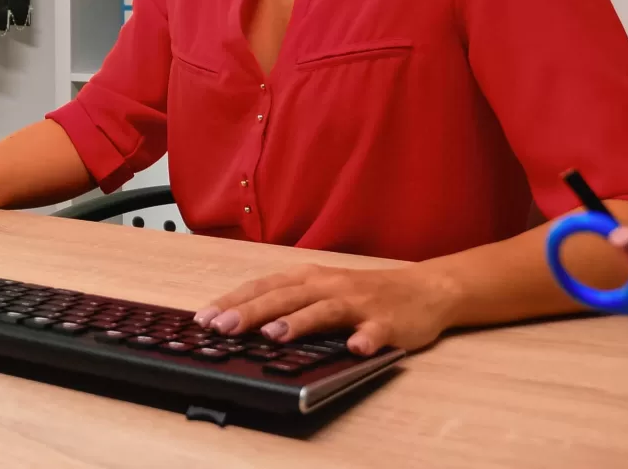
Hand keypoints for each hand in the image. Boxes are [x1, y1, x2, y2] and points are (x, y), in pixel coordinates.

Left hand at [191, 263, 461, 355]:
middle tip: (222, 328)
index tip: (202, 318)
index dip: (232, 301)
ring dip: (299, 323)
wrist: (425, 290)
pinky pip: (376, 331)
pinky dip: (365, 339)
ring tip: (272, 336)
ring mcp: (359, 304)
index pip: (262, 287)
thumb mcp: (321, 290)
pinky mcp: (387, 323)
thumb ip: (288, 303)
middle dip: (251, 312)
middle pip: (285, 297)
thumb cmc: (364, 293)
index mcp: (309, 278)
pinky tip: (355, 349)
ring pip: (324, 311)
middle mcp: (329, 286)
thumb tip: (241, 320)